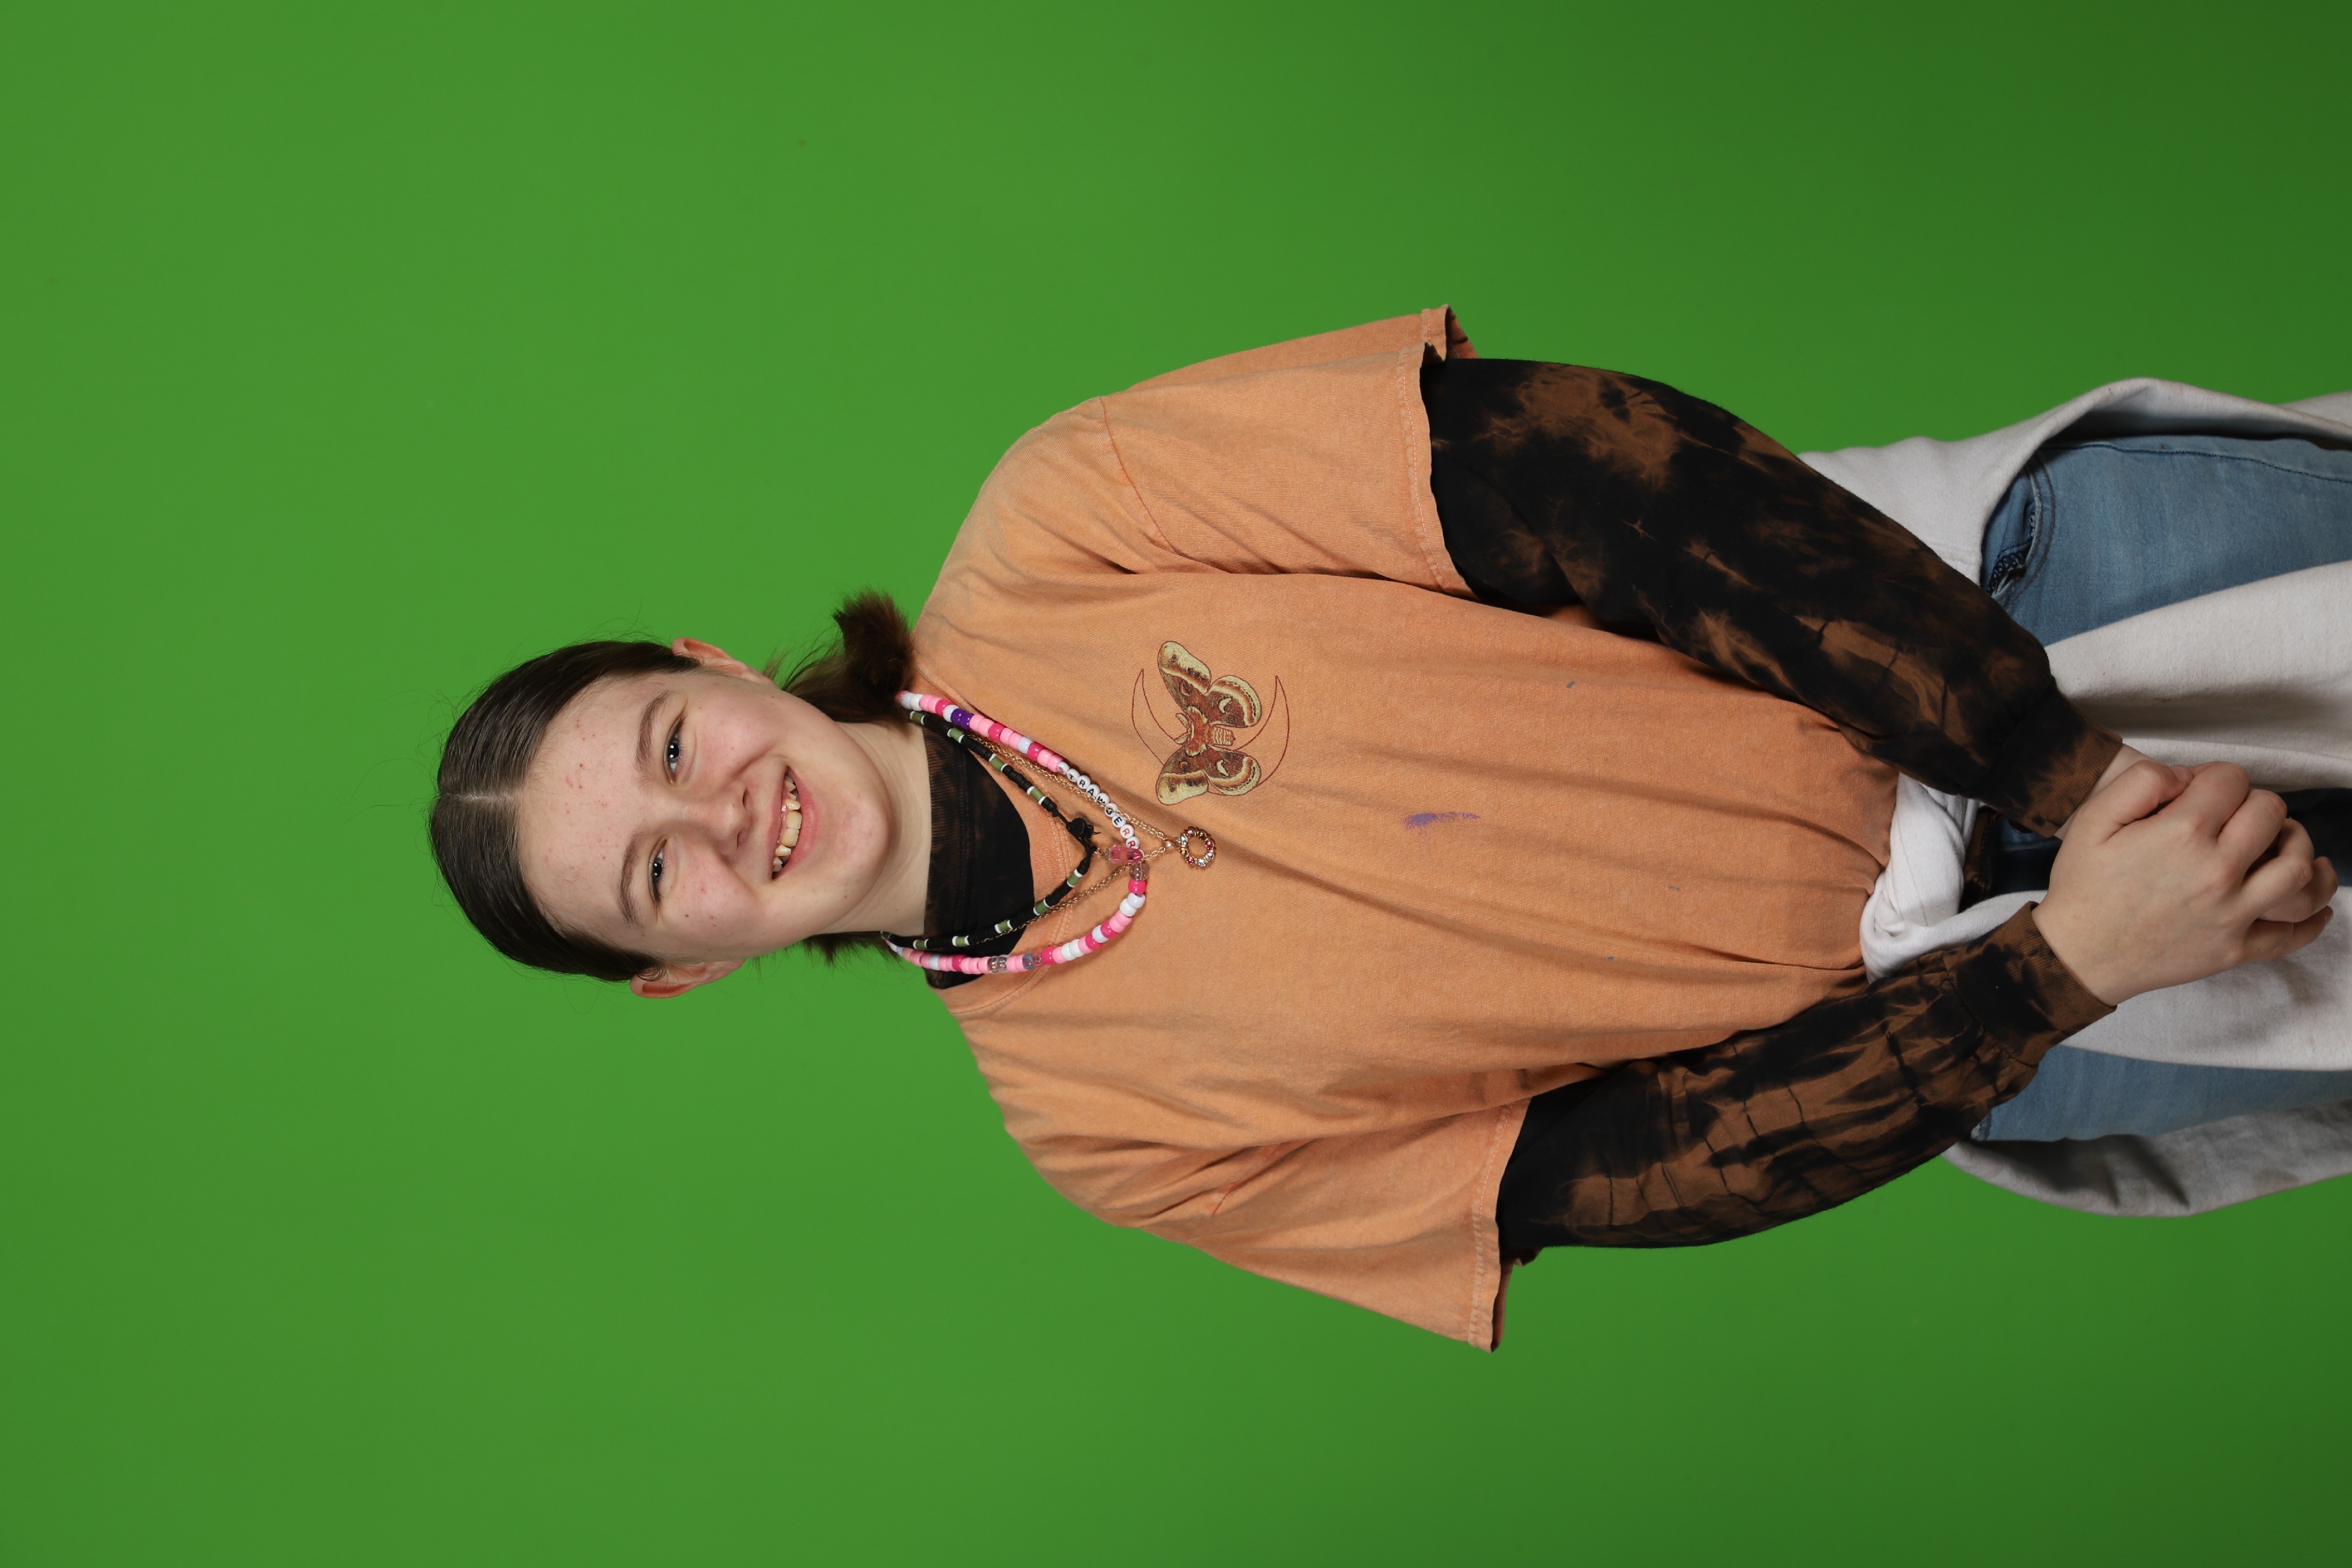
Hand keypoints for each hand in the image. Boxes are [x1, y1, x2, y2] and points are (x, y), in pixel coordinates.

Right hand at [2032, 760, 2338, 1004]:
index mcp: (2181, 834)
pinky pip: (2293, 933)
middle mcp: (2217, 872)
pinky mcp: (2236, 949)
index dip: (2218, 777)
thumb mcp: (2093, 820)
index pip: (2232, 780)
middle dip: (2255, 804)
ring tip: (2276, 846)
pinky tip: (2313, 904)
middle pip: (2272, 814)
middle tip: (2234, 816)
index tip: (2201, 792)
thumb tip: (2187, 777)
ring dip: (2295, 848)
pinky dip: (2313, 917)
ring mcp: (2232, 914)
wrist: (2077, 957)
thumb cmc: (2083, 888)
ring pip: (2300, 870)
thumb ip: (2140, 781)